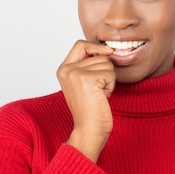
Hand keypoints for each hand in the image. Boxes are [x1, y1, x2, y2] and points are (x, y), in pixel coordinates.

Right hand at [56, 40, 114, 161]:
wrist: (89, 129)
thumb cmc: (89, 109)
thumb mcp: (83, 83)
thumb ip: (88, 65)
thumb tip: (108, 49)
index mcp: (63, 69)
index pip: (80, 44)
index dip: (95, 47)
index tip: (107, 52)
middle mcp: (67, 69)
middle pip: (98, 54)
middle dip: (104, 71)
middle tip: (96, 90)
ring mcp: (76, 73)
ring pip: (106, 63)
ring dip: (108, 79)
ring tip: (98, 94)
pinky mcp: (88, 79)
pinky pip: (110, 73)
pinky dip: (111, 85)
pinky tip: (102, 97)